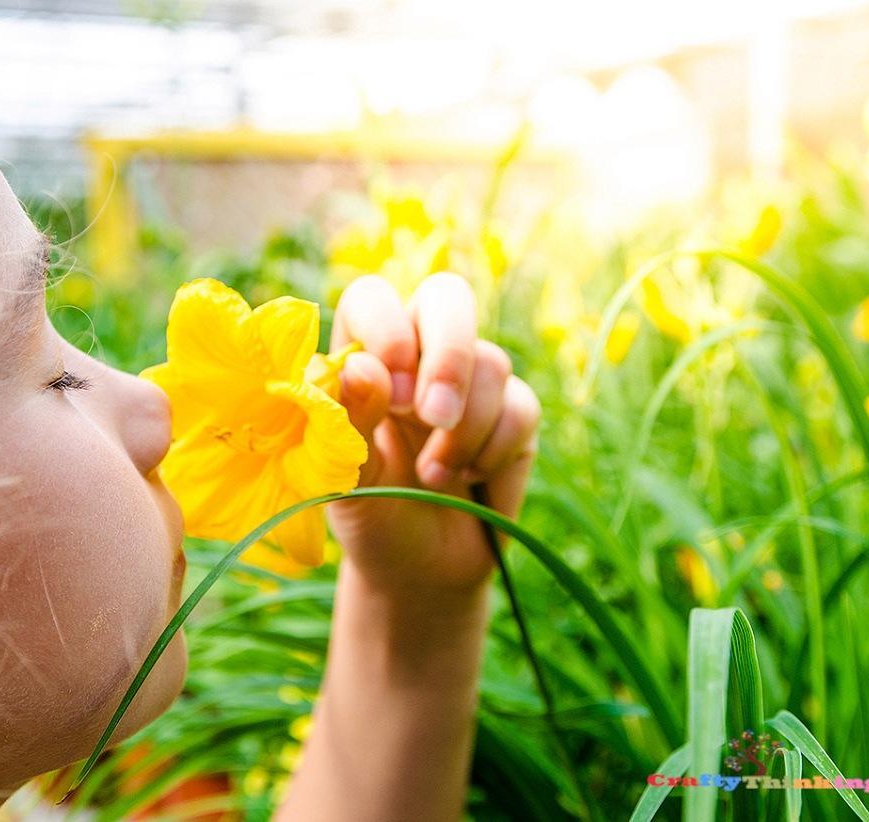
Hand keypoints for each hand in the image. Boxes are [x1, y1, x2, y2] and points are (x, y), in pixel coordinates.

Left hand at [327, 273, 540, 598]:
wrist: (419, 571)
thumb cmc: (370, 515)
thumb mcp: (347, 481)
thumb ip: (350, 423)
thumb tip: (363, 367)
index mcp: (363, 355)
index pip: (373, 298)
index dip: (386, 327)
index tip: (387, 388)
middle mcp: (418, 355)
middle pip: (448, 298)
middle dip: (448, 354)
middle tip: (432, 416)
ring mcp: (471, 381)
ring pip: (490, 362)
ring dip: (464, 428)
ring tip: (432, 476)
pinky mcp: (514, 414)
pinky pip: (521, 407)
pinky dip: (493, 448)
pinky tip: (468, 480)